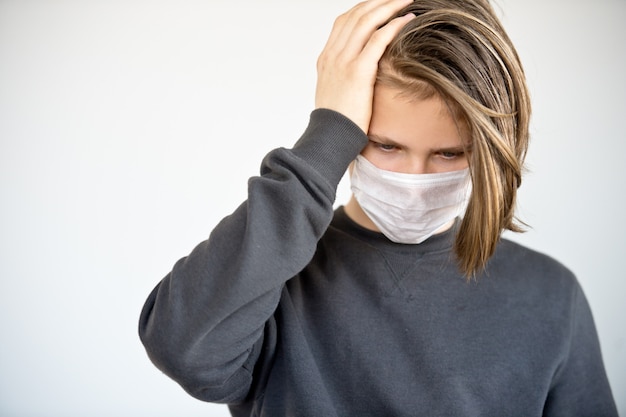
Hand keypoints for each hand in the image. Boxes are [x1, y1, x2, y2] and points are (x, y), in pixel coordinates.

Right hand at [315, 0, 414, 132]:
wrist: (329, 137)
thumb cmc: (336, 122)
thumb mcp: (335, 93)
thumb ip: (344, 76)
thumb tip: (360, 72)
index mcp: (326, 58)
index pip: (344, 21)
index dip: (364, 8)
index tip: (381, 4)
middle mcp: (333, 55)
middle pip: (356, 15)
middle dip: (378, 2)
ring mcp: (343, 62)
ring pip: (366, 21)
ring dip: (389, 6)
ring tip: (406, 0)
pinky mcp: (358, 72)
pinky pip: (377, 40)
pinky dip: (394, 26)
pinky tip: (407, 19)